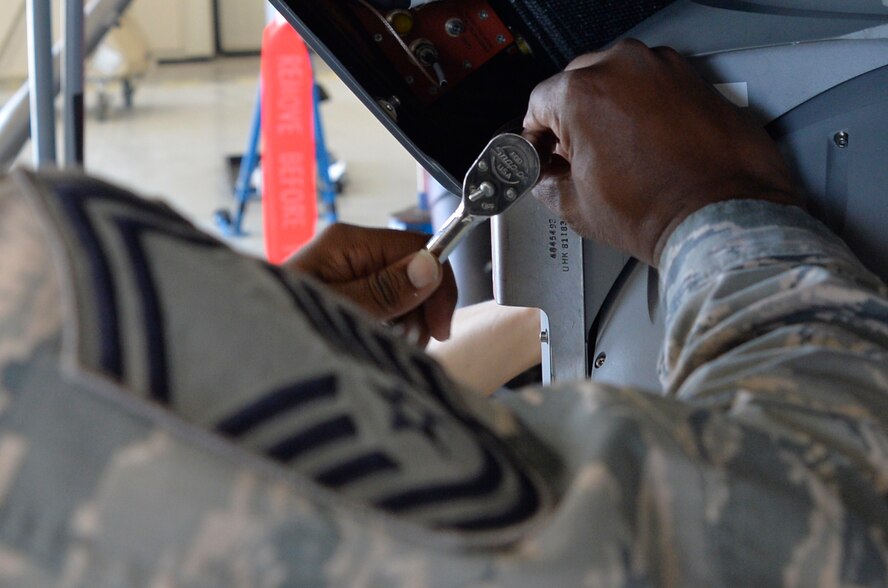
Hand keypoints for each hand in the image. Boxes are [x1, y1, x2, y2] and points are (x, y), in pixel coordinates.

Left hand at [283, 224, 456, 346]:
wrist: (238, 344)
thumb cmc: (279, 326)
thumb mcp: (341, 311)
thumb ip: (386, 290)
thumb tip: (429, 266)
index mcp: (348, 242)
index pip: (419, 246)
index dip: (437, 284)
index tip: (439, 327)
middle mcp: (350, 251)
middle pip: (415, 271)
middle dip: (419, 310)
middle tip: (403, 343)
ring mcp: (348, 271)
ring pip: (405, 293)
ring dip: (405, 324)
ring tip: (381, 346)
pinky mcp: (346, 293)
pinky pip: (385, 306)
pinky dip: (389, 329)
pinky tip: (373, 344)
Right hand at [523, 39, 799, 266]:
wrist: (724, 219)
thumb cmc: (658, 212)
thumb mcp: (577, 206)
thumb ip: (548, 180)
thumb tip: (546, 174)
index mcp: (581, 92)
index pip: (538, 103)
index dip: (535, 135)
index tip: (542, 152)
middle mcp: (622, 66)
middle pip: (578, 83)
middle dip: (573, 117)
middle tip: (578, 156)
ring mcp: (663, 68)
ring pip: (618, 79)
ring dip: (611, 107)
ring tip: (619, 150)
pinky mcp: (695, 78)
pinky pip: (655, 85)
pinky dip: (647, 107)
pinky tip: (649, 142)